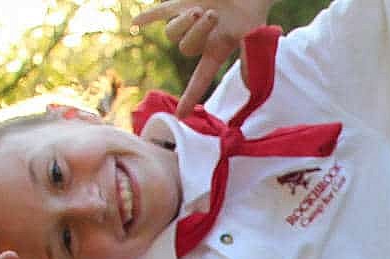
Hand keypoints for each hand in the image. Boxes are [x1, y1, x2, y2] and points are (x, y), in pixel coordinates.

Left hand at [133, 0, 273, 115]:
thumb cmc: (253, 12)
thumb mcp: (255, 38)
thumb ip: (251, 60)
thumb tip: (250, 84)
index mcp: (215, 52)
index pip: (200, 79)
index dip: (190, 97)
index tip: (182, 116)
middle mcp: (199, 40)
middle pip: (186, 48)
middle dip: (198, 32)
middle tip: (213, 15)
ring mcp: (188, 21)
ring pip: (172, 32)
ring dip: (184, 22)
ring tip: (199, 9)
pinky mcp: (182, 2)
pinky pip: (160, 12)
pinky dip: (148, 18)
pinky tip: (135, 24)